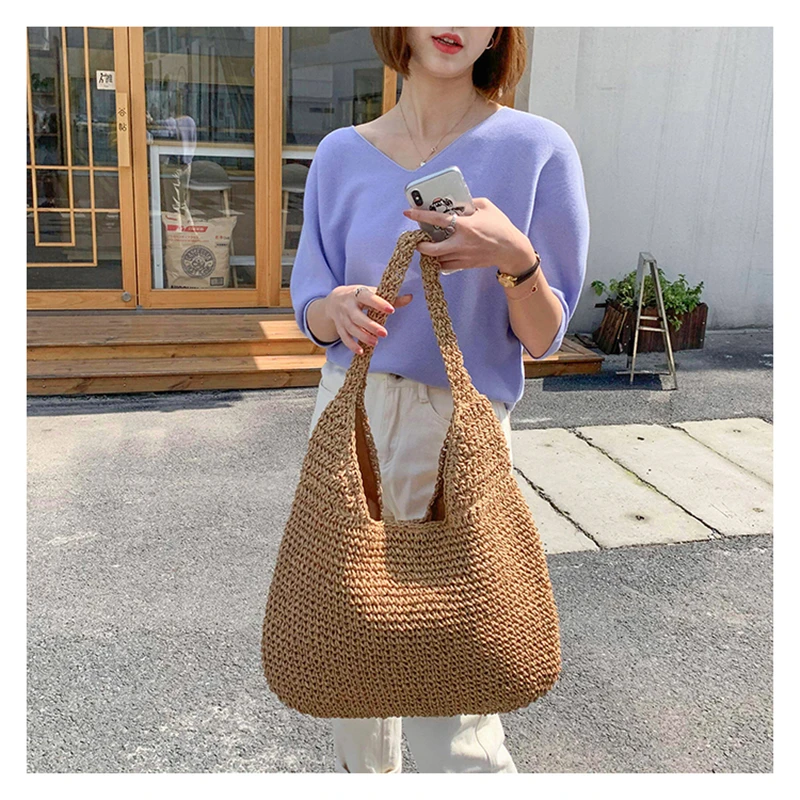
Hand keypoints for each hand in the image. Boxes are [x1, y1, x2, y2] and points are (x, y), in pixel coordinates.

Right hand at [325, 284, 413, 354]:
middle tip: (385, 334)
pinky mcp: (339, 327)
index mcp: (357, 293)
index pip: (368, 298)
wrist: (335, 299)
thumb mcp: (371, 292)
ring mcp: (342, 317)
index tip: (391, 310)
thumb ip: (390, 298)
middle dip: (371, 326)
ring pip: (351, 329)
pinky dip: (352, 345)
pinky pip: (344, 337)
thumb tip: (409, 298)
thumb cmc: (359, 296)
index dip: (379, 304)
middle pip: (357, 317)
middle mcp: (347, 305)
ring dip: (363, 337)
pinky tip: (361, 351)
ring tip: (376, 342)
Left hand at [402, 197, 537, 275]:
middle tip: (417, 240)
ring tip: (428, 246)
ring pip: (437, 259)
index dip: (420, 216)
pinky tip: (439, 255)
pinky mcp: (465, 265)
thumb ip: (470, 203)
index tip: (408, 212)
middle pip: (431, 249)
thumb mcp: (487, 207)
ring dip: (429, 254)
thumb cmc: (500, 227)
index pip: (437, 220)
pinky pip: (445, 267)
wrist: (511, 250)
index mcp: (465, 226)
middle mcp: (461, 243)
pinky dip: (439, 262)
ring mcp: (462, 256)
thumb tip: (457, 203)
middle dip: (420, 246)